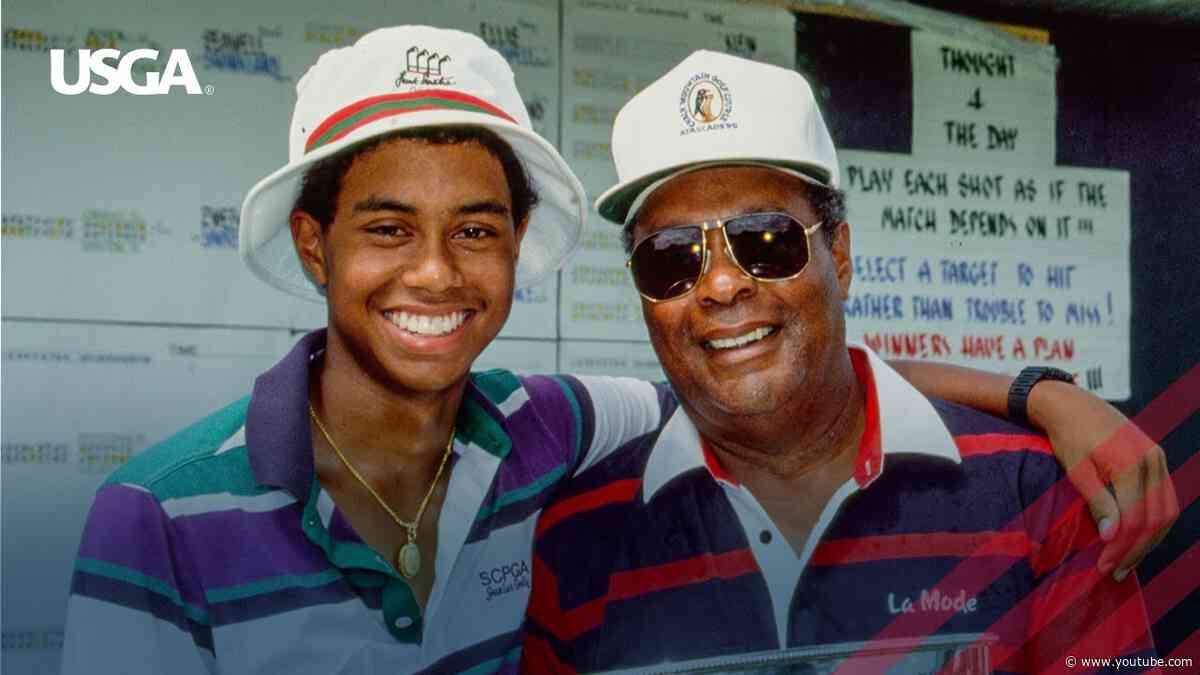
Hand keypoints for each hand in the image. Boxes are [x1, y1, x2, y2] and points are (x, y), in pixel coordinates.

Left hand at [1030, 381, 1178, 580]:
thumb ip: (1098, 502)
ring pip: (1166, 510)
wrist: (1071, 404)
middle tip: (1116, 571)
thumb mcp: (1077, 470)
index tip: (1104, 566)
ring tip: (1127, 561)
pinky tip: (1136, 538)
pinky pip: (1164, 497)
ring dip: (1150, 539)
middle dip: (1137, 549)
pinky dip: (1153, 521)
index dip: (1121, 546)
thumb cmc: (1067, 436)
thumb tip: (1112, 538)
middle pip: (1156, 518)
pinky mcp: (1156, 459)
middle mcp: (1152, 460)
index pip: (1134, 518)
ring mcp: (1158, 458)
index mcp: (1131, 463)